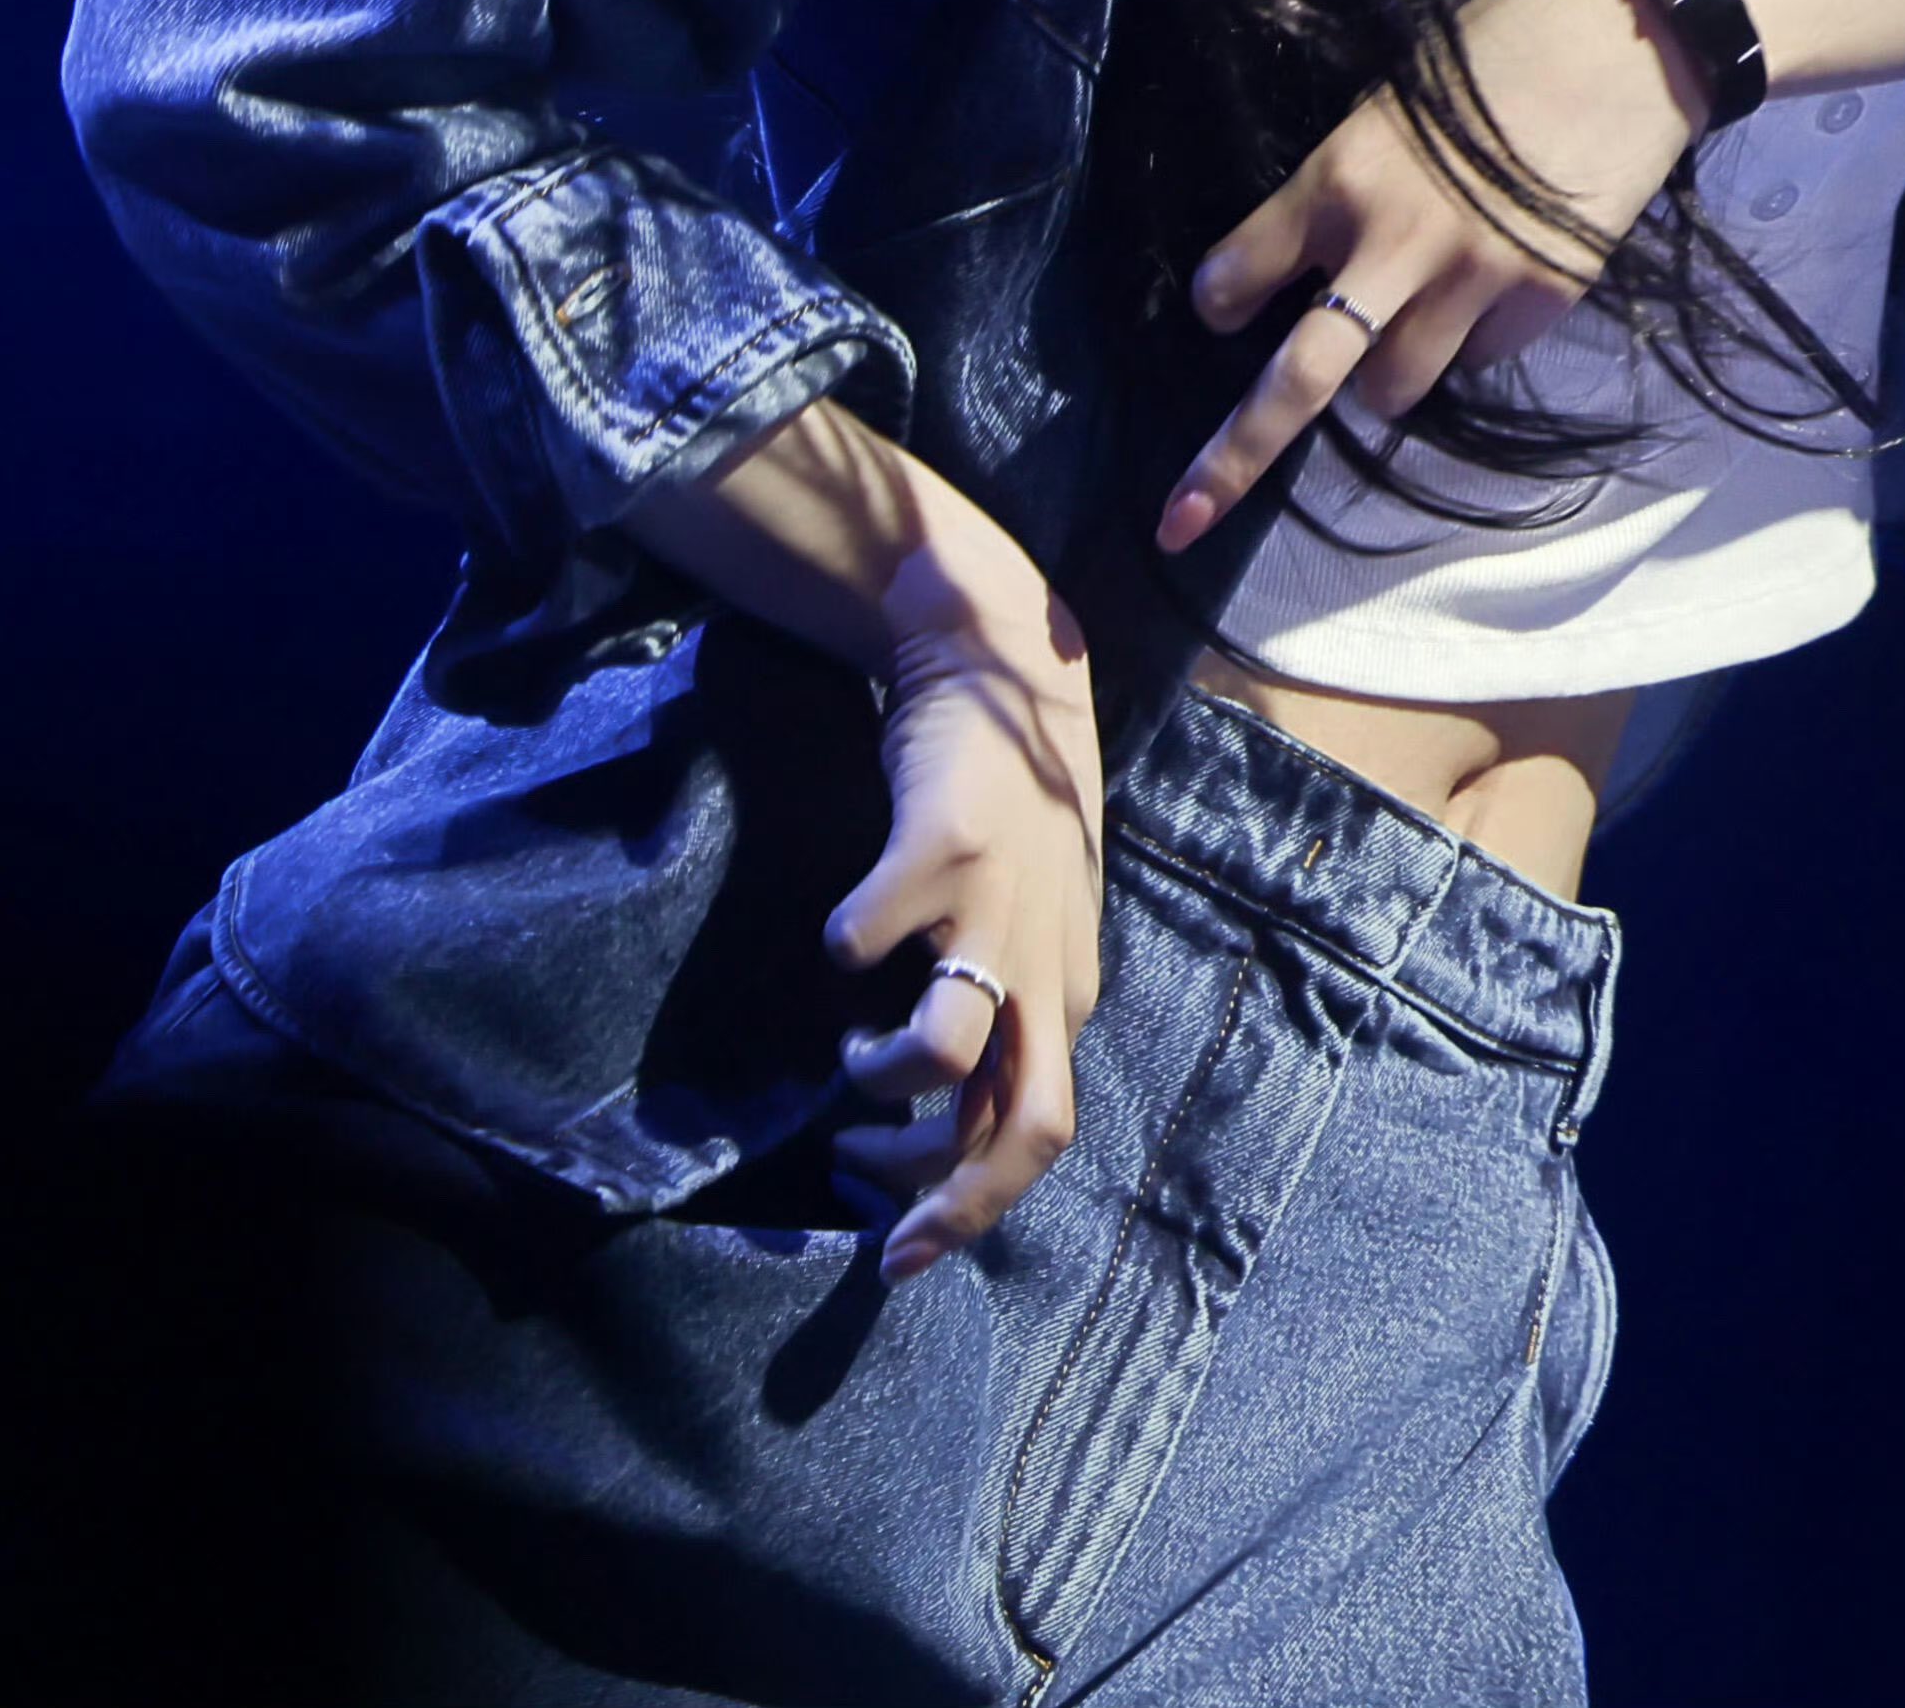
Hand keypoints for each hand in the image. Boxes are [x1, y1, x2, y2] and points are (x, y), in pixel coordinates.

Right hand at [824, 530, 1105, 1283]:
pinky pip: (862, 940)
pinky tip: (838, 936)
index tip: (896, 1241)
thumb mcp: (1029, 917)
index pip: (1040, 1135)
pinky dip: (838, 952)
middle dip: (951, 1200)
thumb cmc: (1010, 808)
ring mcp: (995, 905)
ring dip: (882, 1082)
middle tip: (872, 1224)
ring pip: (943, 1051)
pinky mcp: (937, 846)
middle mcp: (1046, 962)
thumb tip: (938, 1120)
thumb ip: (1002, 1004)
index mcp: (1067, 989)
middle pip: (1028, 1125)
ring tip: (851, 1062)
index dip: (969, 1204)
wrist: (1002, 663)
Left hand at [1156, 0, 1709, 553]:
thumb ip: (1349, 188)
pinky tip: (1497, 279)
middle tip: (1184, 515)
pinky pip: (1478, 361)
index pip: (1238, 272)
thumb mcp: (1394, 102)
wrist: (1624, 42)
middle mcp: (1391, 241)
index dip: (1224, 299)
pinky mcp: (1540, 303)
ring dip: (1385, 375)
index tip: (1225, 311)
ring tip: (1418, 315)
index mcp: (1339, 175)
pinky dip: (1472, 341)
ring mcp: (1471, 282)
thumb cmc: (1499, 46)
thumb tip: (1322, 266)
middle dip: (1233, 456)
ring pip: (1392, 390)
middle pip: (1298, 379)